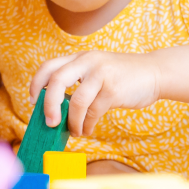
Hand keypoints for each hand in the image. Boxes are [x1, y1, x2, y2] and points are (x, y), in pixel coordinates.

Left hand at [29, 50, 160, 136]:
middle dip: (48, 105)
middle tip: (49, 122)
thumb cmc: (123, 77)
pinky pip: (93, 112)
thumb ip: (79, 83)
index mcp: (80, 57)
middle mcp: (88, 62)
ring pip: (76, 102)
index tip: (33, 100)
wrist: (154, 73)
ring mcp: (101, 74)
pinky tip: (87, 129)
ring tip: (74, 131)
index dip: (36, 84)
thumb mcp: (98, 71)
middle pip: (56, 80)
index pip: (49, 66)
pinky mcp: (113, 89)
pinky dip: (87, 125)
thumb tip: (56, 110)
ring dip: (72, 122)